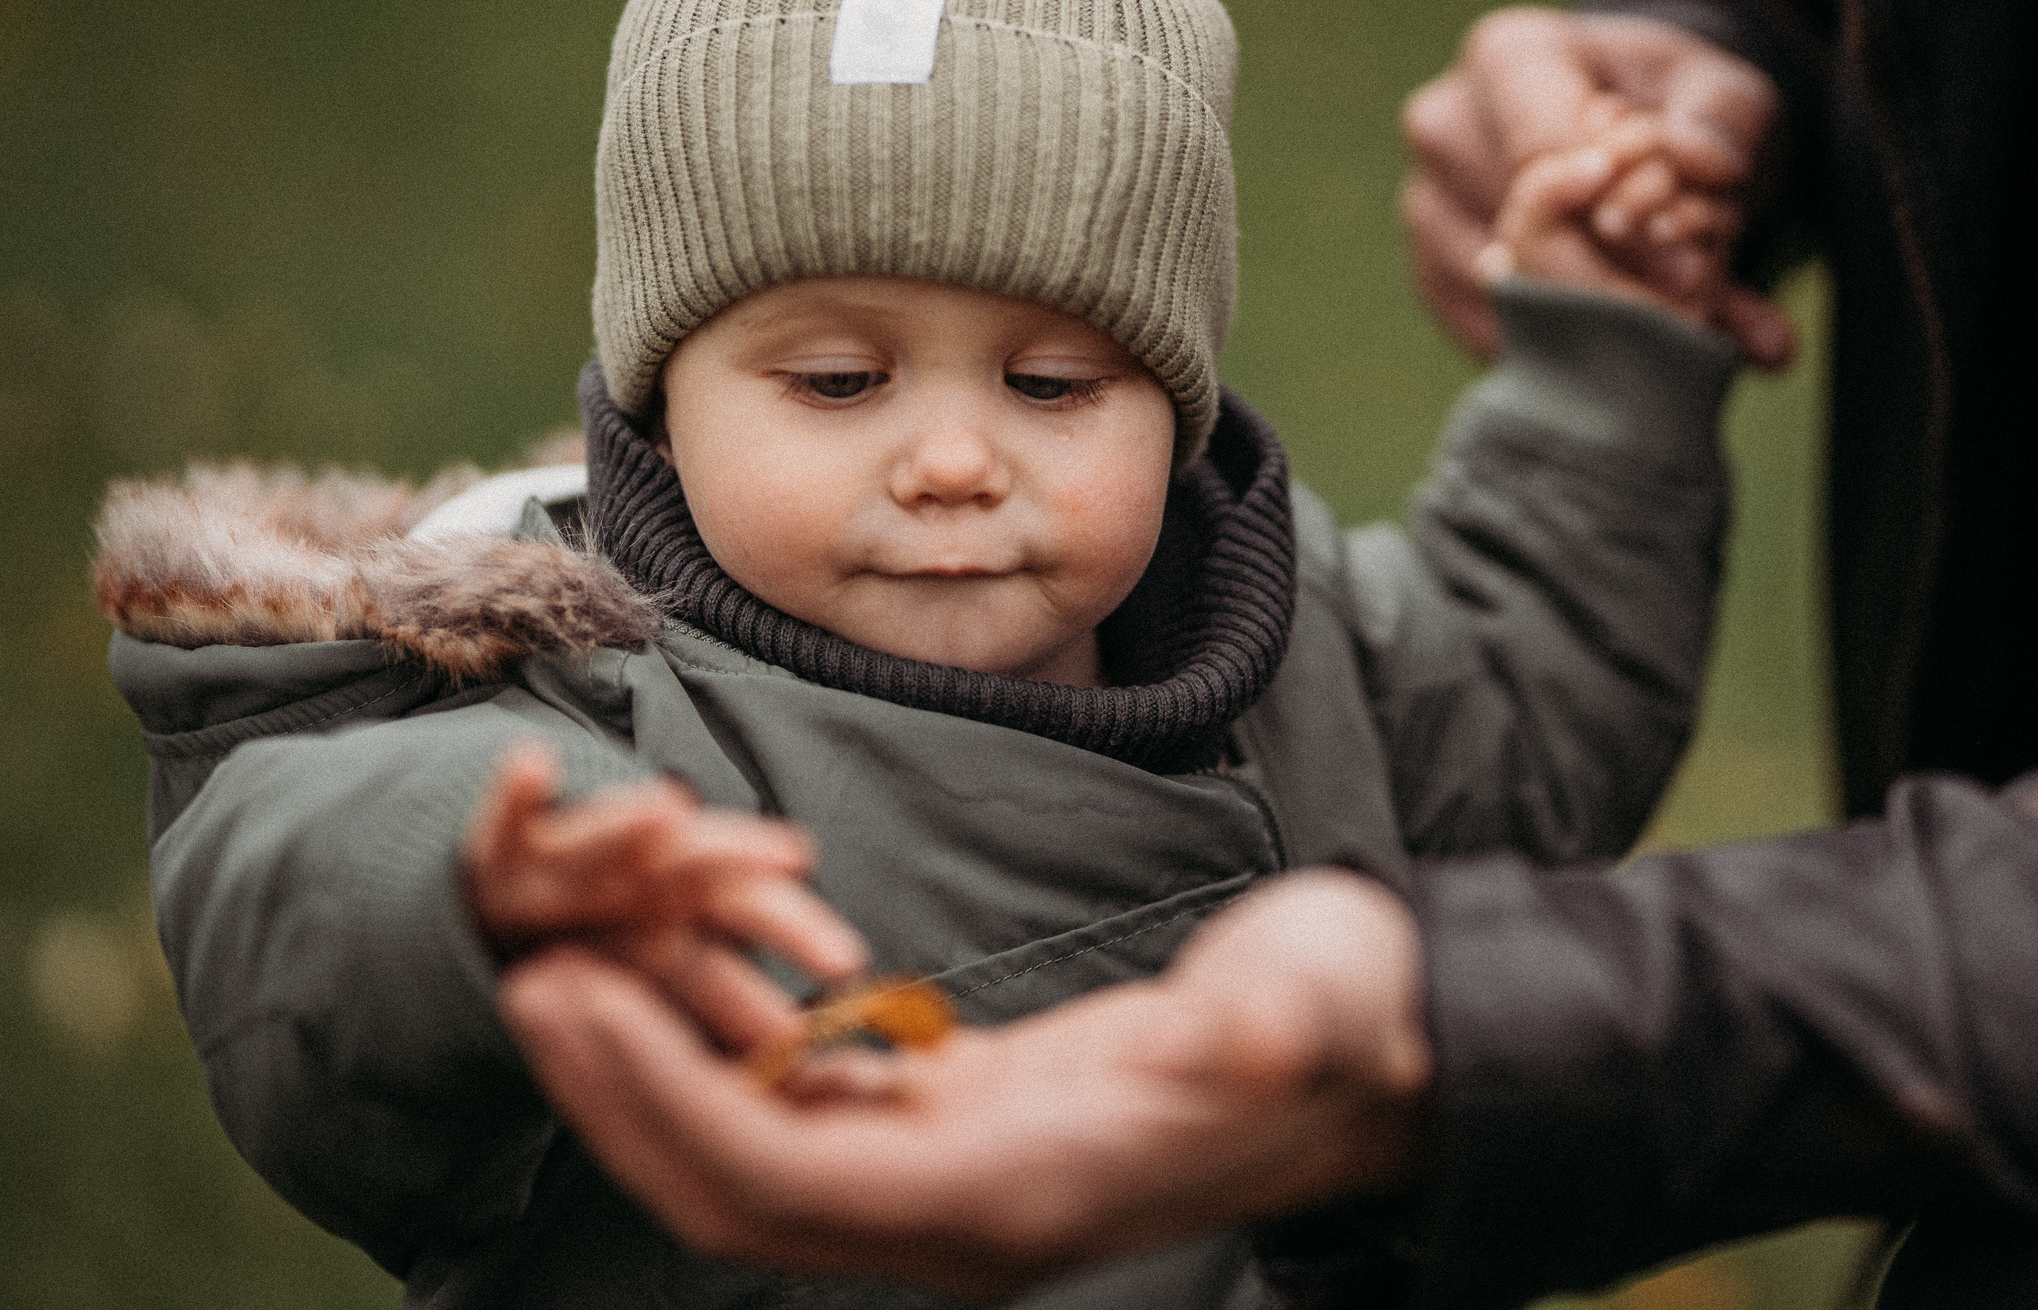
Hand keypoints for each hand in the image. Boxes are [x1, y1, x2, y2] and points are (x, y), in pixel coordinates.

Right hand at [466, 741, 866, 1046]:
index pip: (753, 910)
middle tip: (794, 856)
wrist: (508, 909)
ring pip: (609, 835)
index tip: (845, 962)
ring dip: (632, 820)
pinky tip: (531, 764)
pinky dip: (516, 791)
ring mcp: (568, 857)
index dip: (798, 933)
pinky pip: (505, 817)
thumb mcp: (675, 972)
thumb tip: (811, 1069)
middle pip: (696, 864)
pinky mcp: (500, 847)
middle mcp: (637, 869)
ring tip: (666, 809)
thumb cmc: (616, 941)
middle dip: (741, 855)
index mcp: (690, 900)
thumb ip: (731, 1005)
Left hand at [500, 869, 1429, 1296]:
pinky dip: (738, 1048)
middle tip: (525, 974)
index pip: (787, 1177)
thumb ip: (1269, 1028)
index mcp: (1020, 1197)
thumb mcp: (1315, 1008)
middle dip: (618, 1097)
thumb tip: (1240, 1036)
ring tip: (579, 957)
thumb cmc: (1345, 1023)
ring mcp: (962, 1175)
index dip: (659, 1098)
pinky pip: (816, 1107)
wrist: (1378, 1052)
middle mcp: (966, 1214)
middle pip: (736, 1191)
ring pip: (761, 1153)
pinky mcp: (968, 1121)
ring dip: (658, 1071)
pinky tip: (696, 966)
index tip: (566, 995)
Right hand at [1401, 7, 1794, 364]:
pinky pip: (1489, 333)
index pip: (1543, 152)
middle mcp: (1444, 126)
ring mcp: (1424, 205)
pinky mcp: (1428, 274)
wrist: (1624, 132)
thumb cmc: (1669, 106)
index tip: (1688, 267)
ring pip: (1504, 293)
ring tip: (1670, 325)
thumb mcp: (1723, 92)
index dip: (1619, 219)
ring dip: (1594, 324)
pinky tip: (1622, 342)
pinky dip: (1563, 352)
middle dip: (1614, 282)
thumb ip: (1723, 124)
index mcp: (1506, 57)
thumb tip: (1701, 162)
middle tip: (1693, 316)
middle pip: (1520, 231)